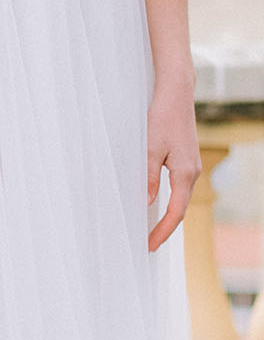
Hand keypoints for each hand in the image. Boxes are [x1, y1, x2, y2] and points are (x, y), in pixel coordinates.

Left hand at [146, 78, 200, 251]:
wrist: (176, 94)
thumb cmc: (162, 118)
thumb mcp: (150, 149)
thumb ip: (149, 178)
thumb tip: (146, 203)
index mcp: (185, 173)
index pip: (175, 212)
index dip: (162, 231)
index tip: (149, 245)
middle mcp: (192, 172)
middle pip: (180, 209)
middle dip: (165, 228)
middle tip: (147, 244)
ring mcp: (191, 166)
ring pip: (180, 199)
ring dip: (167, 216)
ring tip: (151, 231)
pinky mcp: (187, 160)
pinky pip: (180, 189)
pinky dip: (170, 202)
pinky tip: (158, 206)